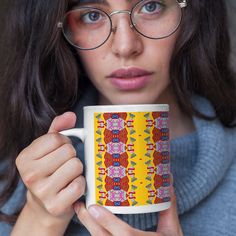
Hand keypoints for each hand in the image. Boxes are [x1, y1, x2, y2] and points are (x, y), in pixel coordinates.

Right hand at [15, 112, 84, 229]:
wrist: (45, 206)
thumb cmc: (49, 172)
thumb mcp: (48, 149)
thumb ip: (58, 129)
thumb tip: (70, 115)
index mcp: (24, 158)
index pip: (57, 138)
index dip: (64, 142)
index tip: (59, 152)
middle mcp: (30, 175)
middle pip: (68, 151)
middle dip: (71, 156)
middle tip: (64, 165)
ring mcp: (42, 192)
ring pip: (76, 165)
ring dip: (77, 170)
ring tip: (68, 176)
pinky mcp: (55, 205)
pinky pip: (79, 184)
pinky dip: (80, 184)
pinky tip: (71, 187)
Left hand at [75, 185, 182, 235]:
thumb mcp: (172, 233)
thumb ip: (168, 209)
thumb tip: (167, 183)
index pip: (124, 234)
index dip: (108, 221)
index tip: (93, 207)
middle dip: (89, 222)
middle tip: (79, 205)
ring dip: (89, 226)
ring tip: (81, 210)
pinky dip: (95, 232)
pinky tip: (89, 221)